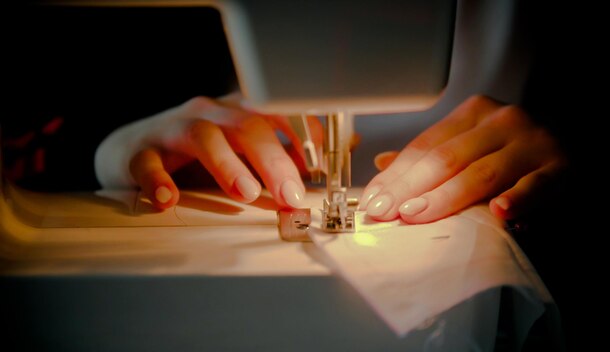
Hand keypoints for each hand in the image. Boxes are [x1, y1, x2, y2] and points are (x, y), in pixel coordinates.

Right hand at [95, 94, 322, 209]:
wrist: (131, 149)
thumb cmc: (196, 153)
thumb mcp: (243, 148)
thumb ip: (287, 152)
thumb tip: (343, 149)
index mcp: (237, 112)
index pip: (277, 112)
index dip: (302, 135)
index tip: (320, 166)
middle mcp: (208, 114)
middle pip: (246, 126)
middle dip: (273, 160)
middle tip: (289, 194)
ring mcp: (172, 129)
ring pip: (204, 136)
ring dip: (228, 164)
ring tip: (245, 192)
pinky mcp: (140, 152)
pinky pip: (148, 163)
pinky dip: (159, 181)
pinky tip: (169, 200)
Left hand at [360, 95, 566, 222]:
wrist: (576, 153)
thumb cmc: (515, 155)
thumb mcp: (473, 146)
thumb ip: (433, 155)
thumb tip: (383, 164)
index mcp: (474, 114)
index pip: (425, 146)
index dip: (396, 175)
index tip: (373, 201)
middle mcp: (502, 121)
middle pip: (446, 158)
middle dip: (410, 188)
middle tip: (385, 212)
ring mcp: (532, 143)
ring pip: (480, 173)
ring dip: (446, 197)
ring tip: (416, 215)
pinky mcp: (561, 168)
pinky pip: (535, 185)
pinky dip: (518, 198)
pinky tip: (499, 212)